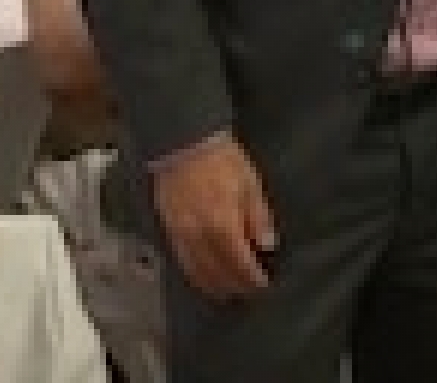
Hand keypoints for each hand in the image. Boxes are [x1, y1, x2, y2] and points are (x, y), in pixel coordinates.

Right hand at [152, 135, 277, 299]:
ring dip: (214, 287)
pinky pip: (182, 262)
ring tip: (229, 293)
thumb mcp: (250, 183)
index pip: (239, 263)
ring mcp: (181, 235)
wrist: (183, 144)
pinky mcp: (169, 231)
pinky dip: (195, 276)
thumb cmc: (221, 160)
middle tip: (249, 292)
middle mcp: (199, 236)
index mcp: (222, 223)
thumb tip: (267, 245)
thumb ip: (259, 217)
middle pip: (217, 273)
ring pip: (197, 273)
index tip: (263, 284)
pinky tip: (204, 279)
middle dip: (235, 286)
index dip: (252, 278)